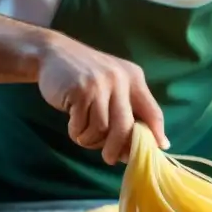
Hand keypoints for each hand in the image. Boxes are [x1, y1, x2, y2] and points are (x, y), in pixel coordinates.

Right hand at [37, 33, 167, 164]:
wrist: (53, 53)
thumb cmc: (84, 75)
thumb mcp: (112, 82)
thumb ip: (128, 106)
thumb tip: (147, 142)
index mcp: (134, 78)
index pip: (152, 111)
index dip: (156, 134)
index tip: (157, 149)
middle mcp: (120, 80)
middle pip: (126, 128)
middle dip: (117, 148)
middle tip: (109, 159)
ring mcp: (100, 85)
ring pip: (102, 130)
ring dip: (90, 140)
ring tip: (83, 134)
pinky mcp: (80, 91)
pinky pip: (82, 126)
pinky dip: (76, 132)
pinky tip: (73, 125)